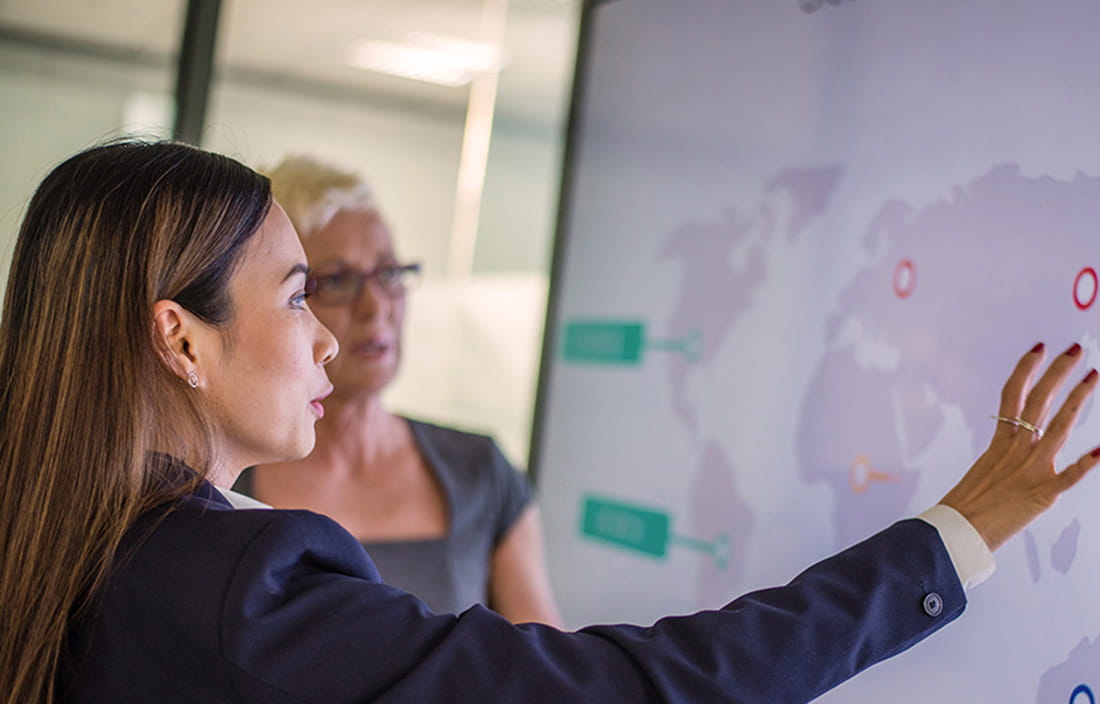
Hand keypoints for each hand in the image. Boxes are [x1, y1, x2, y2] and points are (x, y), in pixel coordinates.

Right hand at [940, 342, 1098, 551]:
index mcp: (1000, 442)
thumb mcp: (985, 469)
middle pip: (1037, 402)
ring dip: (1077, 400)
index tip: (1039, 348)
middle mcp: (1015, 450)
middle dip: (1057, 373)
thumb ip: (1004, 454)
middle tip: (1075, 349)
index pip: (1013, 395)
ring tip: (1093, 376)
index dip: (1026, 369)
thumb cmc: (967, 505)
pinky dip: (1085, 464)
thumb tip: (1014, 445)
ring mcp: (1029, 470)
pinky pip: (1066, 478)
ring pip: (1056, 428)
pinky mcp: (1040, 495)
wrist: (956, 532)